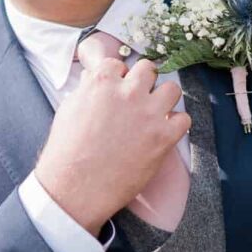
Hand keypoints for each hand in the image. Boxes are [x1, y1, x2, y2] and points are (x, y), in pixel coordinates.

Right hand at [34, 56, 189, 235]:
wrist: (75, 188)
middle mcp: (128, 92)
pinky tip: (163, 134)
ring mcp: (148, 113)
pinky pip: (184, 119)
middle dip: (143, 82)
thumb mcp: (68, 110)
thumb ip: (86, 90)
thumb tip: (93, 78)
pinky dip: (176, 127)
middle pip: (148, 69)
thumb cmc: (66, 152)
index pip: (119, 63)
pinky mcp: (163, 137)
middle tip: (138, 99)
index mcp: (101, 82)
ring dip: (164, 100)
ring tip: (155, 114)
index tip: (118, 90)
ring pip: (172, 89)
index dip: (119, 78)